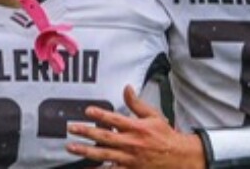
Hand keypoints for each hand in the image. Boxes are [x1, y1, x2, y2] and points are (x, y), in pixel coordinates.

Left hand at [66, 86, 204, 168]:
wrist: (177, 156)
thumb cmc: (164, 135)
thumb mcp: (153, 115)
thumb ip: (136, 103)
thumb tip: (127, 89)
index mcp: (137, 127)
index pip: (116, 119)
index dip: (101, 115)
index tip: (88, 111)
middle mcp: (131, 143)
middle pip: (106, 137)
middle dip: (87, 132)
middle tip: (72, 128)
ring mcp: (129, 158)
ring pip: (104, 154)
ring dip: (86, 151)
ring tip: (72, 147)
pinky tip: (87, 168)